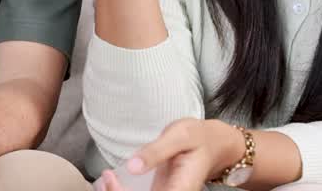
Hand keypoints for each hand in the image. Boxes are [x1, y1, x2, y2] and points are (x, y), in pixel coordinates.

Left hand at [97, 119, 243, 190]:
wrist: (215, 143)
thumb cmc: (199, 138)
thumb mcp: (178, 136)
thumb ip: (155, 152)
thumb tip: (133, 167)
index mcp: (181, 188)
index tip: (112, 179)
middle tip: (106, 178)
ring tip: (106, 178)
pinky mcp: (162, 190)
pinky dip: (123, 190)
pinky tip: (112, 180)